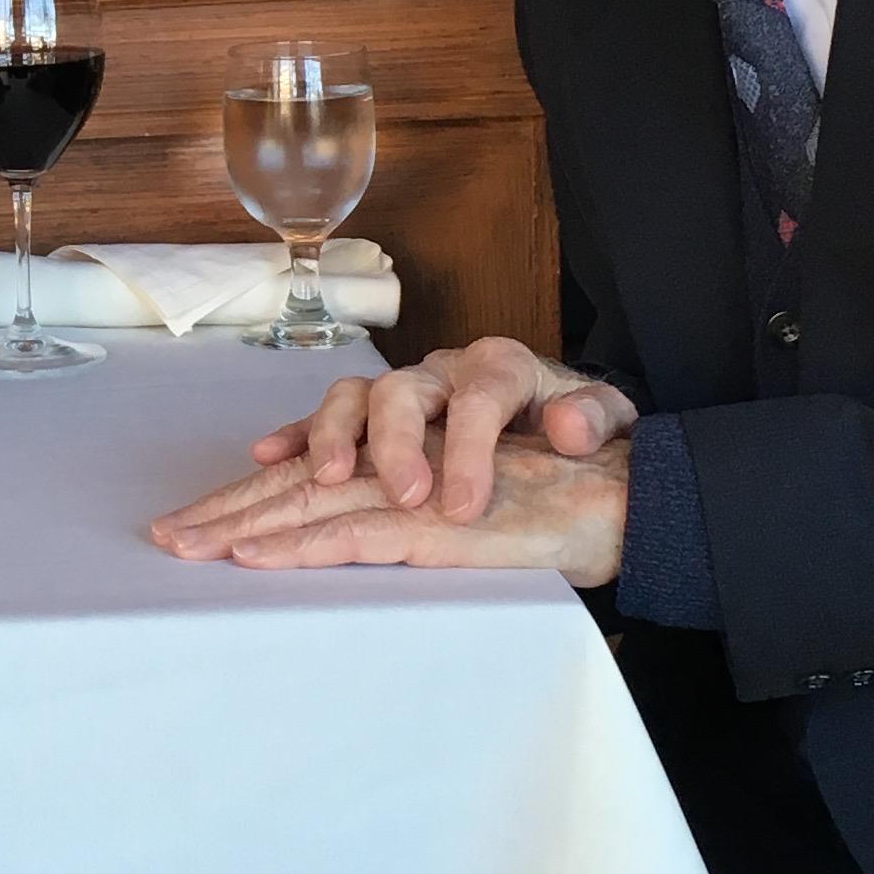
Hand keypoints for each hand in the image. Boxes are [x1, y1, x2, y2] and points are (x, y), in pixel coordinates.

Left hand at [152, 432, 631, 584]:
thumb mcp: (456, 510)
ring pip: (310, 500)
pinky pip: (356, 532)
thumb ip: (403, 517)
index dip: (246, 497)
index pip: (305, 475)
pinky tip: (255, 558)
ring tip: (192, 548)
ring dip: (244, 527)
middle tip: (165, 538)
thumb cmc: (540, 504)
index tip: (191, 523)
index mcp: (395, 458)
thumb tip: (342, 536)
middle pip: (290, 483)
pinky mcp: (433, 519)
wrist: (614, 497)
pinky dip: (301, 546)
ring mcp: (410, 488)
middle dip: (224, 510)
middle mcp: (393, 463)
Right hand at [177, 335, 638, 529]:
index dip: (466, 450)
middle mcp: (441, 372)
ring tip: (323, 479)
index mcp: (500, 368)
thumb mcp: (609, 419)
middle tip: (403, 497)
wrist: (564, 420)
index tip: (462, 505)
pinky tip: (264, 458)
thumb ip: (596, 416)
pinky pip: (325, 419)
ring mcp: (402, 392)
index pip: (478, 399)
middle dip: (393, 443)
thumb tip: (569, 426)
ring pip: (352, 398)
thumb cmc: (578, 426)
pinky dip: (294, 436)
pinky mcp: (375, 417)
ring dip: (330, 436)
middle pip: (401, 390)